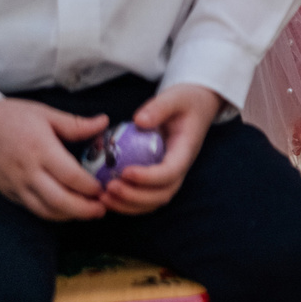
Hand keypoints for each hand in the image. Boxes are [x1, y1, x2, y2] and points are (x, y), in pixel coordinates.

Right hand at [0, 97, 108, 220]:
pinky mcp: (5, 192)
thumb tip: (105, 122)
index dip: (91, 187)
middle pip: (59, 200)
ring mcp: (14, 185)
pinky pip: (31, 208)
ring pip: (45, 210)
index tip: (105, 188)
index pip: (71, 176)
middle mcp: (27, 172)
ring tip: (88, 213)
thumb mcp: (43, 113)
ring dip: (68, 216)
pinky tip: (64, 210)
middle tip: (103, 209)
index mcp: (40, 149)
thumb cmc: (6, 116)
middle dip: (84, 210)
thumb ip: (75, 124)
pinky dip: (50, 213)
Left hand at [101, 84, 221, 215]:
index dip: (148, 177)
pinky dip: (127, 203)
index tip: (125, 172)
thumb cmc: (186, 101)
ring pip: (153, 201)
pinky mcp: (159, 177)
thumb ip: (159, 107)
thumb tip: (139, 121)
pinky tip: (107, 197)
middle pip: (162, 194)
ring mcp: (170, 175)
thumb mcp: (175, 97)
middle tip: (109, 188)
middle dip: (135, 196)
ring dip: (129, 204)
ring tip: (104, 196)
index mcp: (185, 150)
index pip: (171, 172)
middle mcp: (180, 167)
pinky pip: (146, 198)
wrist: (197, 106)